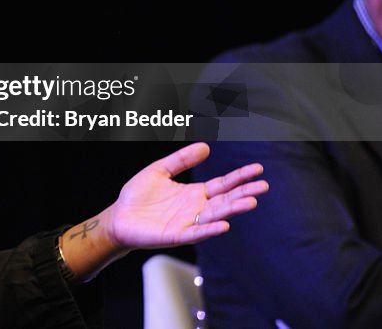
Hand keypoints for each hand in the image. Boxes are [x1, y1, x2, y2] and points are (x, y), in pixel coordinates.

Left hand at [104, 142, 266, 249]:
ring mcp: (188, 222)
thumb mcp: (160, 170)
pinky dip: (210, 229)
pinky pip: (196, 233)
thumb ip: (181, 159)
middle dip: (244, 193)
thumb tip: (206, 146)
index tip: (258, 169)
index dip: (239, 177)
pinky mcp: (177, 235)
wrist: (118, 216)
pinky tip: (223, 225)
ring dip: (233, 210)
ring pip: (215, 216)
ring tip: (251, 202)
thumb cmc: (138, 195)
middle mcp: (196, 208)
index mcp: (194, 193)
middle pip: (225, 200)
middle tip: (263, 186)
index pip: (223, 184)